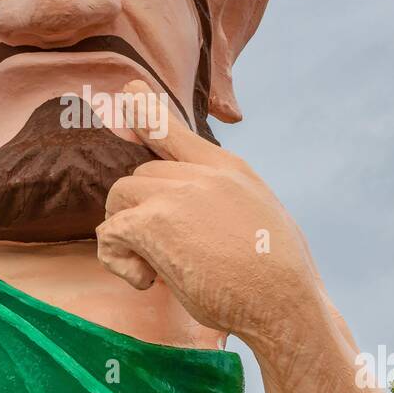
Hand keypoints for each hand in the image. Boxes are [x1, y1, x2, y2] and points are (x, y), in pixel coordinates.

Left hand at [96, 80, 321, 337]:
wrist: (284, 302)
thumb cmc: (278, 275)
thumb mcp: (259, 215)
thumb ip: (222, 198)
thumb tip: (188, 212)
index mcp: (228, 168)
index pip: (176, 130)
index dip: (147, 111)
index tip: (128, 90)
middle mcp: (201, 172)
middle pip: (141, 174)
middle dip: (141, 212)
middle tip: (166, 255)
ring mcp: (175, 194)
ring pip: (120, 197)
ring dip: (127, 233)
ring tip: (156, 268)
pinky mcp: (152, 223)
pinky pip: (110, 233)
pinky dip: (118, 260)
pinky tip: (147, 282)